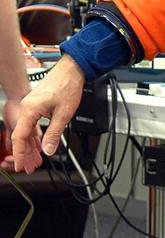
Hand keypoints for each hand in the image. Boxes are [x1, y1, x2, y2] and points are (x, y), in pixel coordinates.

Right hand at [11, 54, 85, 172]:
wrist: (72, 70)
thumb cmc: (67, 86)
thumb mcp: (64, 114)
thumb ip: (54, 133)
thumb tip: (48, 149)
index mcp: (30, 109)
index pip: (20, 136)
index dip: (20, 153)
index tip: (21, 164)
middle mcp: (27, 108)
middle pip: (22, 135)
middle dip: (25, 153)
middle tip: (29, 167)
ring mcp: (31, 106)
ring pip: (27, 131)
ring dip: (30, 146)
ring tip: (35, 160)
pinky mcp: (36, 105)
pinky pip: (32, 124)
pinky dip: (35, 136)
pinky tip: (38, 146)